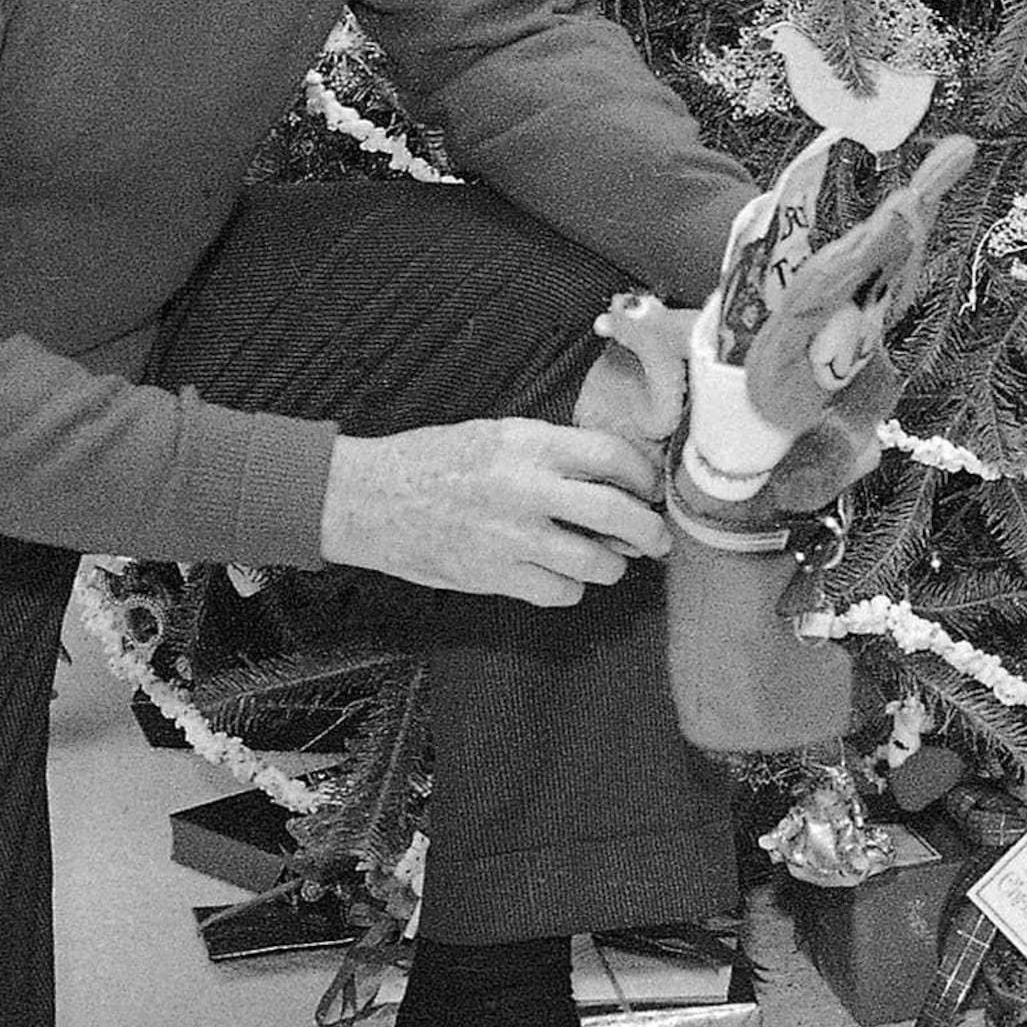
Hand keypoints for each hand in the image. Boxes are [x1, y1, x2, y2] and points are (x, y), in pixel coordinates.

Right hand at [319, 419, 669, 605]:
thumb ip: (551, 452)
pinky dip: (570, 588)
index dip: (642, 475)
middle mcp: (526, 489)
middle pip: (618, 513)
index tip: (648, 487)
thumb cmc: (431, 460)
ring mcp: (511, 537)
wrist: (370, 499)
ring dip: (613, 564)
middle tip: (657, 538)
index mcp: (528, 444)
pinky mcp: (495, 575)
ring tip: (608, 559)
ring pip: (596, 562)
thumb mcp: (496, 434)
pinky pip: (559, 592)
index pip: (612, 455)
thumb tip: (611, 476)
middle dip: (650, 531)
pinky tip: (561, 576)